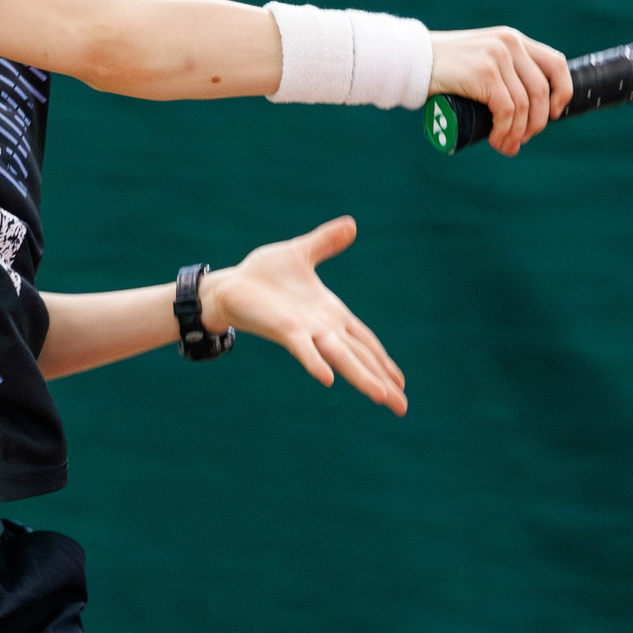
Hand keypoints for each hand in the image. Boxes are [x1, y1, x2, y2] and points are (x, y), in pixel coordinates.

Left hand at [199, 216, 405, 414]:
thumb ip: (326, 242)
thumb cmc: (263, 274)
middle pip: (361, 357)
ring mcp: (306, 332)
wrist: (229, 286)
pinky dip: (315, 362)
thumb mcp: (300, 252)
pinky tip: (328, 379)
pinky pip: (304, 349)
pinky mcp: (285, 330)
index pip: (365, 340)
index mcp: (332, 313)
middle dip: (384, 381)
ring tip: (382, 398)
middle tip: (403, 408)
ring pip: (341, 358)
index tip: (402, 382)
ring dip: (362, 377)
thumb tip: (351, 224)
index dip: (384, 360)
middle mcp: (324, 328)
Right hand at [429, 26, 571, 155]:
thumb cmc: (442, 68)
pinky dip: (505, 131)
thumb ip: (500, 70)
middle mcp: (510, 44)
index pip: (556, 63)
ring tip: (505, 146)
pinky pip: (507, 110)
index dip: (562, 92)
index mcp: (513, 40)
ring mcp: (498, 57)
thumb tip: (522, 107)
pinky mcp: (485, 73)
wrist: (410, 60)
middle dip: (536, 123)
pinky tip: (497, 140)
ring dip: (518, 133)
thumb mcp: (479, 60)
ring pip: (525, 105)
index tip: (552, 114)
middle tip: (521, 140)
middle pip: (541, 90)